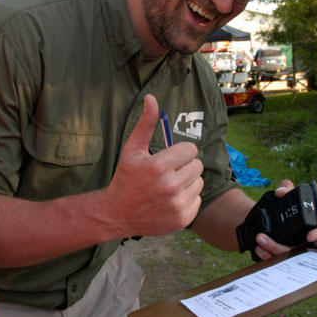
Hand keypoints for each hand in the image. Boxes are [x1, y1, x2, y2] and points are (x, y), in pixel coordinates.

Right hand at [103, 94, 203, 237]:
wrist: (117, 213)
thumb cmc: (126, 178)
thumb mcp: (132, 149)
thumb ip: (145, 123)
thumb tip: (151, 98)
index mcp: (158, 166)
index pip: (191, 150)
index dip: (179, 152)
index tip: (167, 159)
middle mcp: (170, 186)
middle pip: (197, 165)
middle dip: (184, 166)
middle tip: (167, 173)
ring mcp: (177, 204)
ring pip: (199, 182)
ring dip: (187, 182)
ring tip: (168, 186)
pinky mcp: (182, 218)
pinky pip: (198, 199)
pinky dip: (187, 198)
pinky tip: (170, 200)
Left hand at [254, 180, 316, 259]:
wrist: (270, 216)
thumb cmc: (285, 205)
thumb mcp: (286, 194)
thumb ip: (286, 188)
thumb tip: (281, 192)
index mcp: (314, 224)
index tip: (310, 236)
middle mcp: (307, 239)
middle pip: (303, 250)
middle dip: (284, 247)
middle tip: (267, 239)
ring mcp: (296, 249)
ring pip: (289, 256)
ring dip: (273, 249)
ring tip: (259, 239)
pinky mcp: (285, 256)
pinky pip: (279, 260)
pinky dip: (268, 256)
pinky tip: (259, 249)